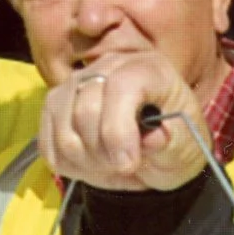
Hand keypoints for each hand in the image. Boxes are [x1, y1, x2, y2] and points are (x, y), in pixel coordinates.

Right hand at [38, 52, 206, 191]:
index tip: (128, 164)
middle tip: (125, 167)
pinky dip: (70, 165)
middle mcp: (107, 67)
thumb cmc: (176, 144)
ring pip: (63, 131)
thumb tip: (154, 138)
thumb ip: (171, 143)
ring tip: (112, 166)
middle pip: (84, 111)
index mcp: (148, 68)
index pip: (120, 87)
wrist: (159, 152)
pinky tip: (93, 165)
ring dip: (86, 162)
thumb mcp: (185, 148)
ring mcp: (76, 84)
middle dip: (103, 153)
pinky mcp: (55, 107)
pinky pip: (48, 146)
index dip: (118, 130)